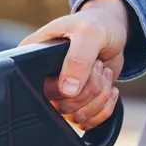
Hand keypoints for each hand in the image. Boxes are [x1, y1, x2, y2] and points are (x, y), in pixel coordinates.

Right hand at [20, 0, 129, 129]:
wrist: (113, 30)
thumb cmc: (97, 24)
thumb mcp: (89, 34)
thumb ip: (78, 60)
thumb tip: (67, 91)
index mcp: (33, 57)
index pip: (39, 88)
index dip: (68, 84)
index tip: (87, 65)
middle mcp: (42, 78)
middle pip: (61, 106)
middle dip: (90, 89)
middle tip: (98, 66)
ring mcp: (59, 92)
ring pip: (75, 116)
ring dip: (99, 98)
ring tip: (104, 74)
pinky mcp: (75, 102)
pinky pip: (87, 121)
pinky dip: (105, 108)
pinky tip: (109, 88)